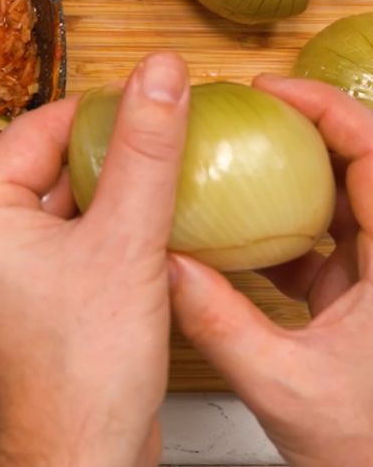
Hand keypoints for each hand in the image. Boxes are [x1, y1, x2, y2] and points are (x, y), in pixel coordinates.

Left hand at [0, 53, 189, 466]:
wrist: (83, 458)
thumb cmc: (89, 369)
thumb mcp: (126, 239)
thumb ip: (143, 149)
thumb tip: (158, 74)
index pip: (35, 130)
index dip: (96, 112)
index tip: (144, 102)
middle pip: (38, 165)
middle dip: (97, 155)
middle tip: (153, 145)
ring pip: (44, 203)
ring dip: (95, 192)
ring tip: (148, 184)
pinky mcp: (2, 297)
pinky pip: (44, 239)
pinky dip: (84, 228)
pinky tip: (128, 229)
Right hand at [169, 75, 372, 466]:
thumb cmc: (368, 451)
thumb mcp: (285, 389)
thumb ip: (220, 325)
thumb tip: (166, 267)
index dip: (327, 109)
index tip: (273, 88)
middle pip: (361, 164)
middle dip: (307, 125)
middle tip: (250, 108)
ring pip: (343, 198)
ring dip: (294, 171)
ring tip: (240, 154)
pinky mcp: (361, 296)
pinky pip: (325, 237)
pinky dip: (284, 222)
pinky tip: (242, 229)